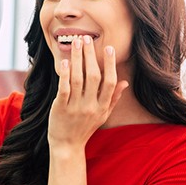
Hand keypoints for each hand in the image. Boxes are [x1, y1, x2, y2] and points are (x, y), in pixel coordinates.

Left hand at [48, 35, 128, 149]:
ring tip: (76, 43)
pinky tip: (65, 61)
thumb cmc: (85, 128)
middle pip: (93, 76)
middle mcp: (91, 106)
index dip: (110, 64)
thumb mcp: (103, 115)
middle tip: (87, 38)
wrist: (67, 146)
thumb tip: (125, 82)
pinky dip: (65, 74)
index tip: (108, 48)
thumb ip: (113, 98)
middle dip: (90, 55)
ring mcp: (75, 107)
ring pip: (78, 79)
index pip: (109, 82)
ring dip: (77, 59)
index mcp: (103, 107)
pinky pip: (64, 88)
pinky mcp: (61, 108)